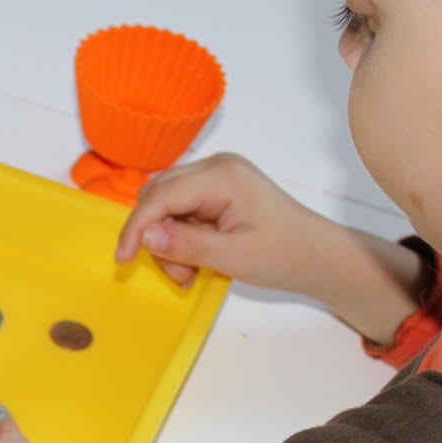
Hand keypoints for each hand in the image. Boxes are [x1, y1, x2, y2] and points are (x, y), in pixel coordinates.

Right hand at [115, 153, 426, 345]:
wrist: (318, 257)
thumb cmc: (286, 255)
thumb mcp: (234, 256)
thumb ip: (187, 244)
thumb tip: (145, 235)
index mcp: (223, 176)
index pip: (161, 195)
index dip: (136, 226)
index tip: (123, 259)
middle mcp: (216, 167)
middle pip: (158, 196)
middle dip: (156, 237)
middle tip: (179, 274)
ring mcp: (216, 178)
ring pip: (164, 206)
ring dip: (167, 242)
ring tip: (191, 272)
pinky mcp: (216, 192)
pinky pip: (179, 212)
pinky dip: (179, 239)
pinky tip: (197, 261)